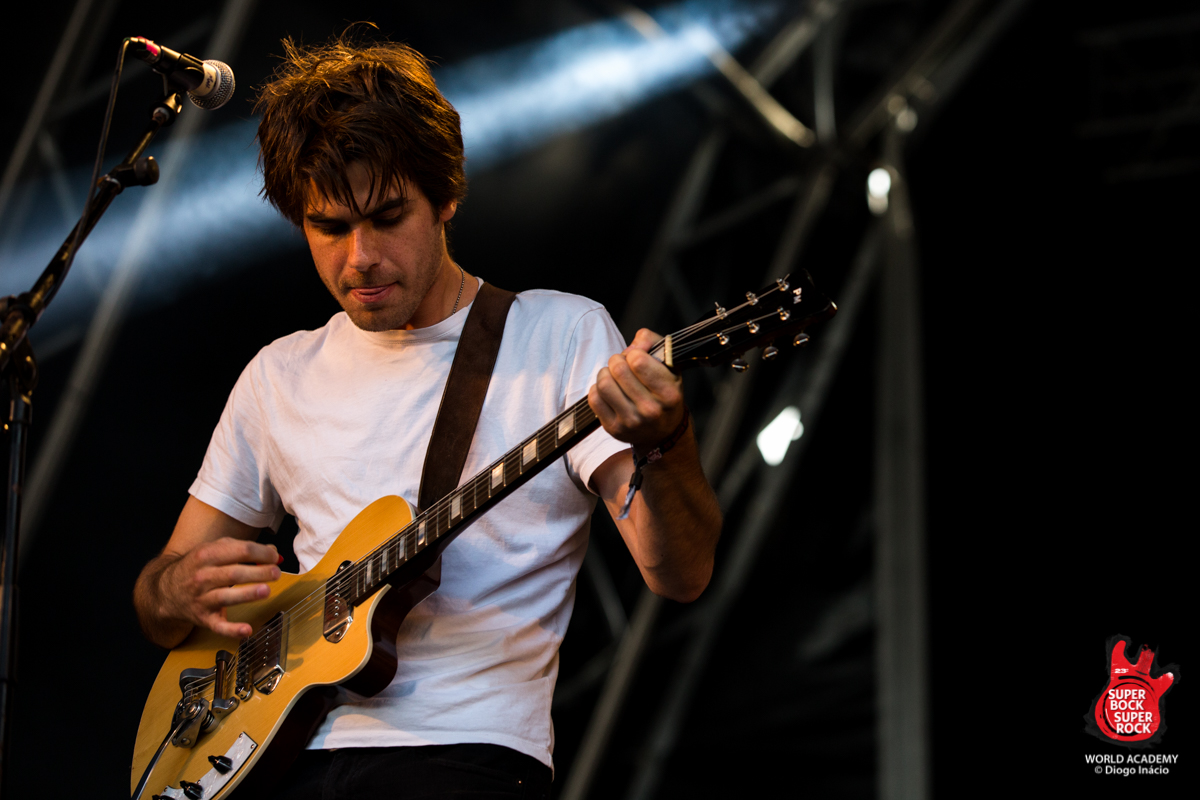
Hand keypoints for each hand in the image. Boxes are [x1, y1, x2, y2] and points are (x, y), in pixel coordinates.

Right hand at [157, 538, 280, 639]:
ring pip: (226, 597)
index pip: (240, 551)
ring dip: (247, 594)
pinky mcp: (204, 618)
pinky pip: (218, 626)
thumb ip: (243, 549)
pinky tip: (246, 630)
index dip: (261, 553)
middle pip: (234, 573)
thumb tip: (273, 553)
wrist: (165, 590)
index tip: (274, 557)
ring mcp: (202, 598)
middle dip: (258, 573)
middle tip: (276, 573)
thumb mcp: (214, 550)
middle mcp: (203, 577)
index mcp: (208, 555)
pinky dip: (232, 630)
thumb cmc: (197, 567)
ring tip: (265, 591)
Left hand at [589, 328, 684, 450]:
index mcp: (669, 393)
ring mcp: (632, 422)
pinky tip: (608, 391)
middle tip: (622, 365)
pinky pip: (594, 399)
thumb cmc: (663, 392)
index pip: (638, 361)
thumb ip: (651, 342)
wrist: (664, 431)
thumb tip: (632, 347)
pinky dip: (597, 390)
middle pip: (618, 370)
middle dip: (617, 361)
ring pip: (603, 384)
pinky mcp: (615, 429)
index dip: (633, 353)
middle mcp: (652, 410)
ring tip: (613, 377)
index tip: (636, 358)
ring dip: (605, 374)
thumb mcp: (669, 364)